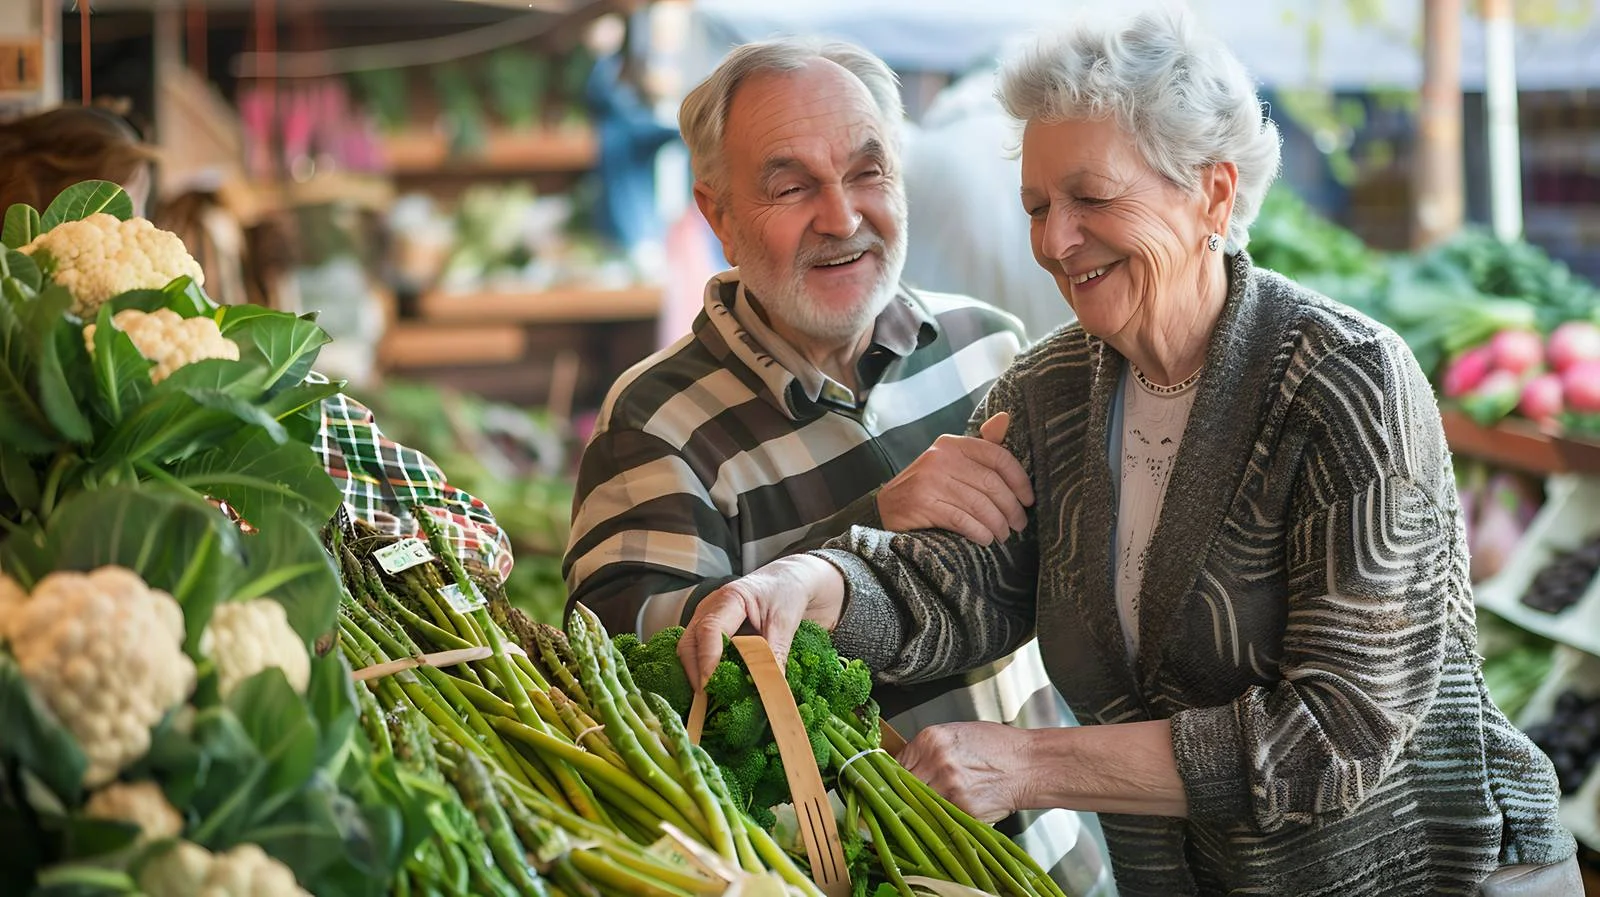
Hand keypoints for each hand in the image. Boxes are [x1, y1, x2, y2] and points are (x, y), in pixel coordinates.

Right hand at [677, 554, 845, 688]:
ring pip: (690, 651)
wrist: (792, 578)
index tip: (711, 685)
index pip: (710, 630)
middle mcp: (711, 608)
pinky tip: (717, 690)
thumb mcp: (786, 621)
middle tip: (708, 701)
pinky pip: (700, 654)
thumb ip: (776, 653)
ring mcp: (707, 619)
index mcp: (730, 598)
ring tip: (712, 700)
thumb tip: (771, 689)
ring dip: (697, 676)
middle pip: (689, 643)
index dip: (708, 660)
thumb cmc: (788, 591)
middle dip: (694, 674)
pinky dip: (705, 673)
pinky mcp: (712, 632)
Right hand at [876, 412, 1032, 544]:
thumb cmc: (928, 487)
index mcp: (952, 444)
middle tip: (1020, 524)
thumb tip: (1006, 417)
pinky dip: (980, 533)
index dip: (1019, 480)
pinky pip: (964, 521)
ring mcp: (930, 480)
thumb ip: (981, 445)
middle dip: (1012, 508)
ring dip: (998, 525)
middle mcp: (941, 457)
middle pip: (991, 484)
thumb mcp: (952, 462)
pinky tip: (985, 539)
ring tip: (1004, 535)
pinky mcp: (923, 504)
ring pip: (980, 505)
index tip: (1029, 499)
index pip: (998, 457)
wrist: (884, 509)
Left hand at [898, 722, 1034, 823]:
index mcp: (932, 740)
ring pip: (917, 806)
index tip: (886, 788)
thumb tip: (903, 767)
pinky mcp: (962, 809)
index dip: (889, 779)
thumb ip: (928, 750)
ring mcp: (949, 787)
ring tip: (929, 810)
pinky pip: (939, 819)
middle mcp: (937, 762)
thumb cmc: (998, 747)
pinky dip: (939, 820)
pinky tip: (946, 815)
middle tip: (899, 804)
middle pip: (900, 787)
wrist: (1030, 764)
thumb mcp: (957, 735)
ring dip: (918, 811)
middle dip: (900, 797)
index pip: (893, 764)